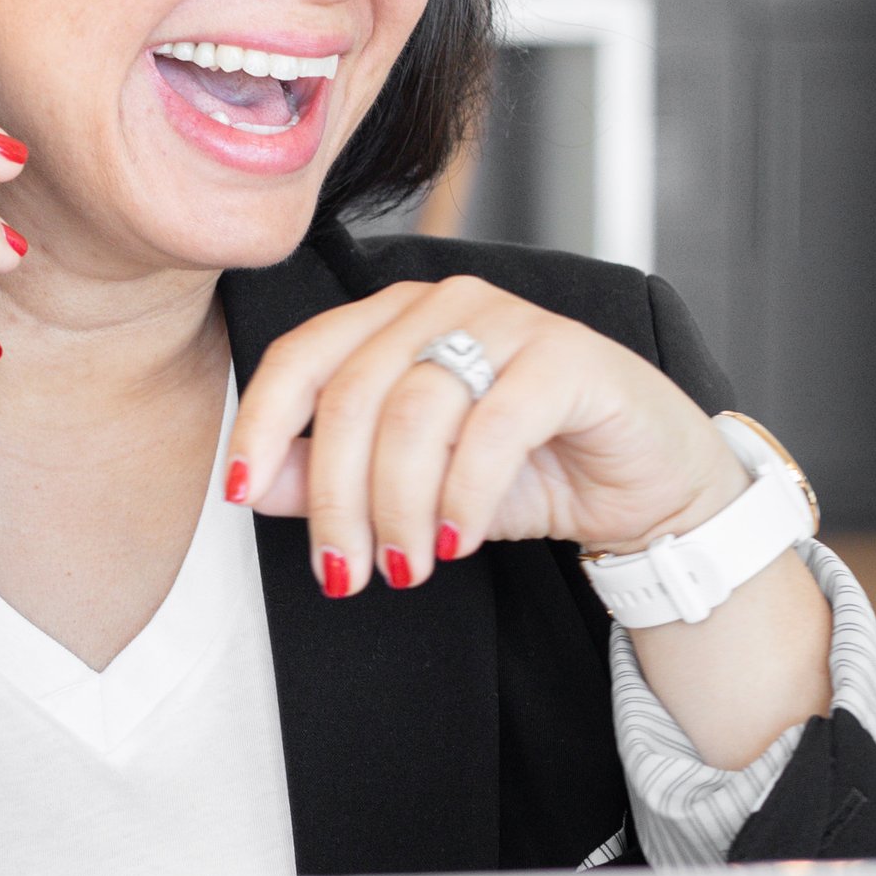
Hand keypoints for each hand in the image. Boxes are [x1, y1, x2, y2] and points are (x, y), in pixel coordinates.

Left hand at [227, 276, 832, 771]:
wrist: (641, 485)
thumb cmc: (521, 473)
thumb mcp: (409, 487)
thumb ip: (327, 479)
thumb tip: (249, 484)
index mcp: (391, 317)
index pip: (301, 357)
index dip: (262, 425)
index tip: (234, 494)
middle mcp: (443, 302)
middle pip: (353, 396)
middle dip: (338, 498)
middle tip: (346, 573)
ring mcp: (507, 320)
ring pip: (416, 412)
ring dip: (399, 506)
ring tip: (407, 566)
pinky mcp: (566, 356)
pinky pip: (492, 426)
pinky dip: (464, 494)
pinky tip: (458, 541)